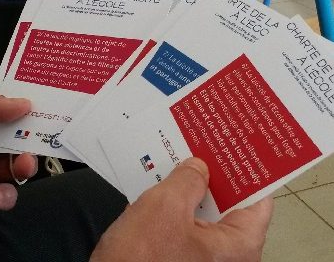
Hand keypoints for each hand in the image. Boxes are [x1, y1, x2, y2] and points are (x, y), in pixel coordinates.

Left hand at [0, 90, 37, 243]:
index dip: (26, 110)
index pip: (4, 112)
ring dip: (22, 168)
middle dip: (30, 141)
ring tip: (19, 168)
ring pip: (13, 170)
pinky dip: (2, 197)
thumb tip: (23, 102)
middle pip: (15, 142)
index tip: (49, 109)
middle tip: (39, 143)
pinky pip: (1, 199)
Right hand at [91, 158, 273, 261]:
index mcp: (237, 246)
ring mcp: (202, 257)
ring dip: (190, 188)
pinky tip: (162, 182)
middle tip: (204, 148)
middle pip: (230, 205)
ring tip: (181, 159)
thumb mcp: (166, 206)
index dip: (248, 173)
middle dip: (214, 176)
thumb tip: (198, 167)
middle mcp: (225, 255)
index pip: (258, 201)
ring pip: (203, 213)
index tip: (237, 150)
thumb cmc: (140, 258)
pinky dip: (176, 203)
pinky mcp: (179, 255)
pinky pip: (184, 223)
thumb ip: (188, 179)